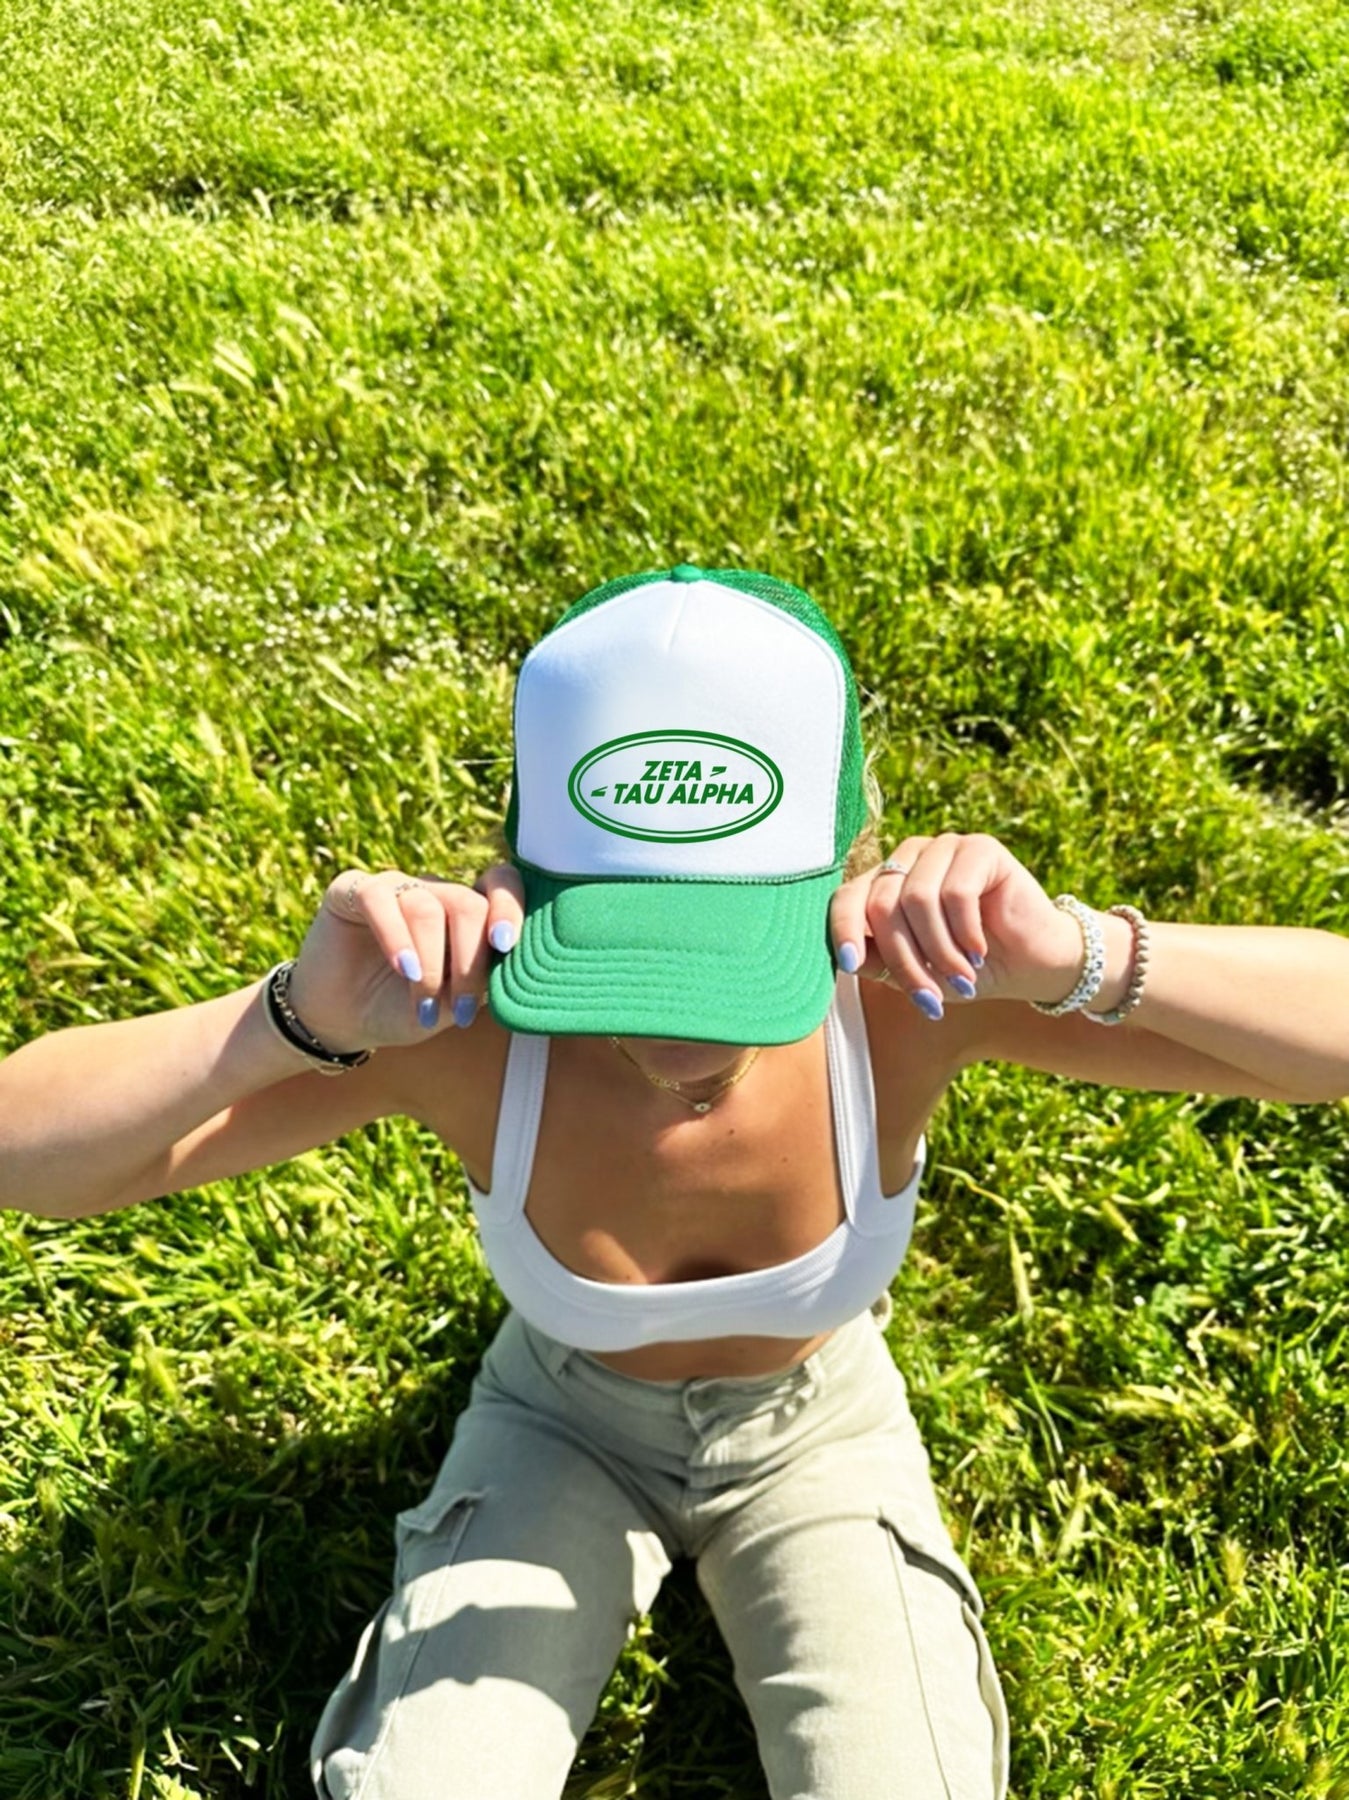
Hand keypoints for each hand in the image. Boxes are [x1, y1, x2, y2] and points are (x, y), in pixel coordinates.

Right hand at [286, 864, 525, 1049]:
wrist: (343, 1022)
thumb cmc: (403, 1009)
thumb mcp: (450, 1006)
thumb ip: (481, 985)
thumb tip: (511, 970)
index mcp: (465, 912)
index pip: (500, 883)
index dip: (509, 906)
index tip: (506, 945)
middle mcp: (433, 892)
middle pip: (467, 904)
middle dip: (470, 961)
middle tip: (463, 1009)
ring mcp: (394, 888)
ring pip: (426, 908)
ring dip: (431, 964)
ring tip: (425, 1004)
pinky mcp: (351, 891)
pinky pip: (379, 900)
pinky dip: (396, 938)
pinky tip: (404, 969)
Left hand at [828, 833, 1086, 1017]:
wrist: (1031, 964)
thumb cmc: (967, 966)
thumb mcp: (915, 970)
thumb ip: (878, 960)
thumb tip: (846, 959)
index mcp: (885, 882)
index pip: (847, 898)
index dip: (843, 930)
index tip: (850, 965)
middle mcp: (909, 858)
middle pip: (883, 905)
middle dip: (906, 959)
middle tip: (931, 996)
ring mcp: (944, 848)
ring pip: (917, 898)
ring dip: (939, 950)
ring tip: (961, 976)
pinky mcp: (980, 849)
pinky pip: (956, 892)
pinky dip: (964, 932)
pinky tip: (978, 951)